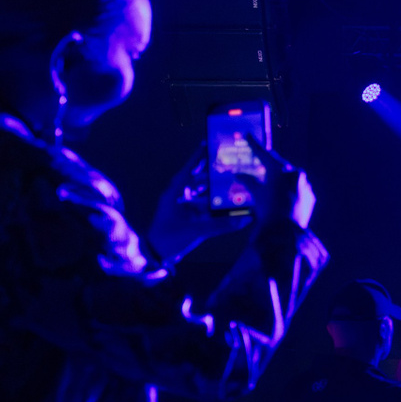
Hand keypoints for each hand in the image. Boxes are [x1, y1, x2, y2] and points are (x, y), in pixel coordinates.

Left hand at [146, 151, 248, 265]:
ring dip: (214, 190)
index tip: (205, 144)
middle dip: (211, 174)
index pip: (186, 172)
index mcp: (173, 195)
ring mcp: (182, 209)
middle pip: (196, 181)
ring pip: (201, 195)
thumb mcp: (195, 231)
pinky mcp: (187, 219)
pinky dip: (214, 206)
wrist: (156, 256)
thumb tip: (244, 220)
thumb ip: (220, 226)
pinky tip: (227, 204)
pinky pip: (203, 209)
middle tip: (226, 164)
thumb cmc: (168, 239)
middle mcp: (178, 199)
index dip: (196, 158)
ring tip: (231, 183)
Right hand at [232, 144, 315, 230]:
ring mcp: (305, 185)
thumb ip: (249, 181)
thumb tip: (238, 174)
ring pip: (291, 178)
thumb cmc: (268, 209)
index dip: (255, 145)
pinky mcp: (310, 197)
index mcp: (280, 170)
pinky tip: (284, 199)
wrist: (285, 230)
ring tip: (273, 189)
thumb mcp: (256, 194)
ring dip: (282, 181)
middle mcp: (295, 174)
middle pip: (280, 166)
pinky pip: (299, 190)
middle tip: (262, 166)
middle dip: (271, 167)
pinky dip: (291, 192)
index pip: (265, 154)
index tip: (248, 135)